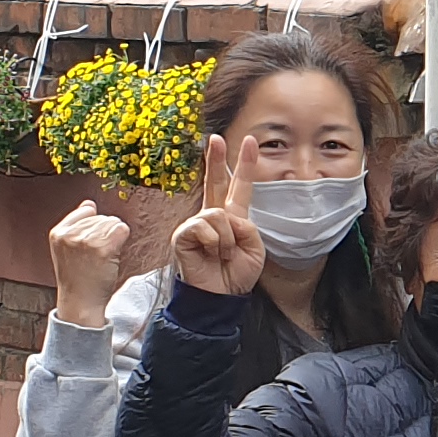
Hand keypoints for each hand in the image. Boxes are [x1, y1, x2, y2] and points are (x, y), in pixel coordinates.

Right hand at [45, 199, 130, 324]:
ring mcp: (86, 240)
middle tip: (96, 256)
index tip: (90, 245)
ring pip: (113, 222)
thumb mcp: (66, 248)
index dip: (94, 226)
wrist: (80, 302)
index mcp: (58, 232)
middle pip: (102, 217)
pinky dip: (122, 240)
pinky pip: (122, 229)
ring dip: (113, 238)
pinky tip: (112, 255)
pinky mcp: (103, 248)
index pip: (87, 210)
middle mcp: (70, 234)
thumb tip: (89, 203)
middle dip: (104, 233)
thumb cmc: (77, 277)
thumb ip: (76, 225)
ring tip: (102, 258)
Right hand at [171, 131, 268, 296]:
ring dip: (227, 239)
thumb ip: (246, 225)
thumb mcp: (255, 248)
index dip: (245, 165)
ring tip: (223, 255)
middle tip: (214, 138)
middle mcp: (213, 217)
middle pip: (215, 182)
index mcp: (233, 218)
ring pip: (218, 214)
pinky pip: (204, 226)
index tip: (250, 142)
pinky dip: (215, 242)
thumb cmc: (236, 276)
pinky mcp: (183, 234)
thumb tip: (225, 214)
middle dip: (216, 159)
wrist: (219, 298)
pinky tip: (211, 255)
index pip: (239, 187)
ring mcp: (196, 224)